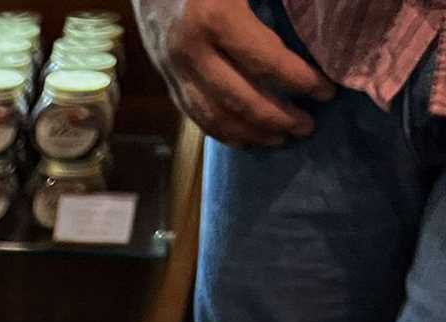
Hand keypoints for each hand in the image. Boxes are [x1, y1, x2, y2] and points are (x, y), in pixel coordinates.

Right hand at [134, 0, 334, 146]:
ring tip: (279, 140)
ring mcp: (172, 67)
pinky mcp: (163, 75)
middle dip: (277, 118)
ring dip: (248, 133)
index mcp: (215, 17)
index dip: (298, 81)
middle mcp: (190, 50)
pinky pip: (191, 112)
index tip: (326, 92)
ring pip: (211, 115)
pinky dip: (219, 130)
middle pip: (238, 98)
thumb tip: (323, 16)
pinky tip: (243, 137)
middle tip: (307, 127)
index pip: (264, 61)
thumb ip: (279, 1)